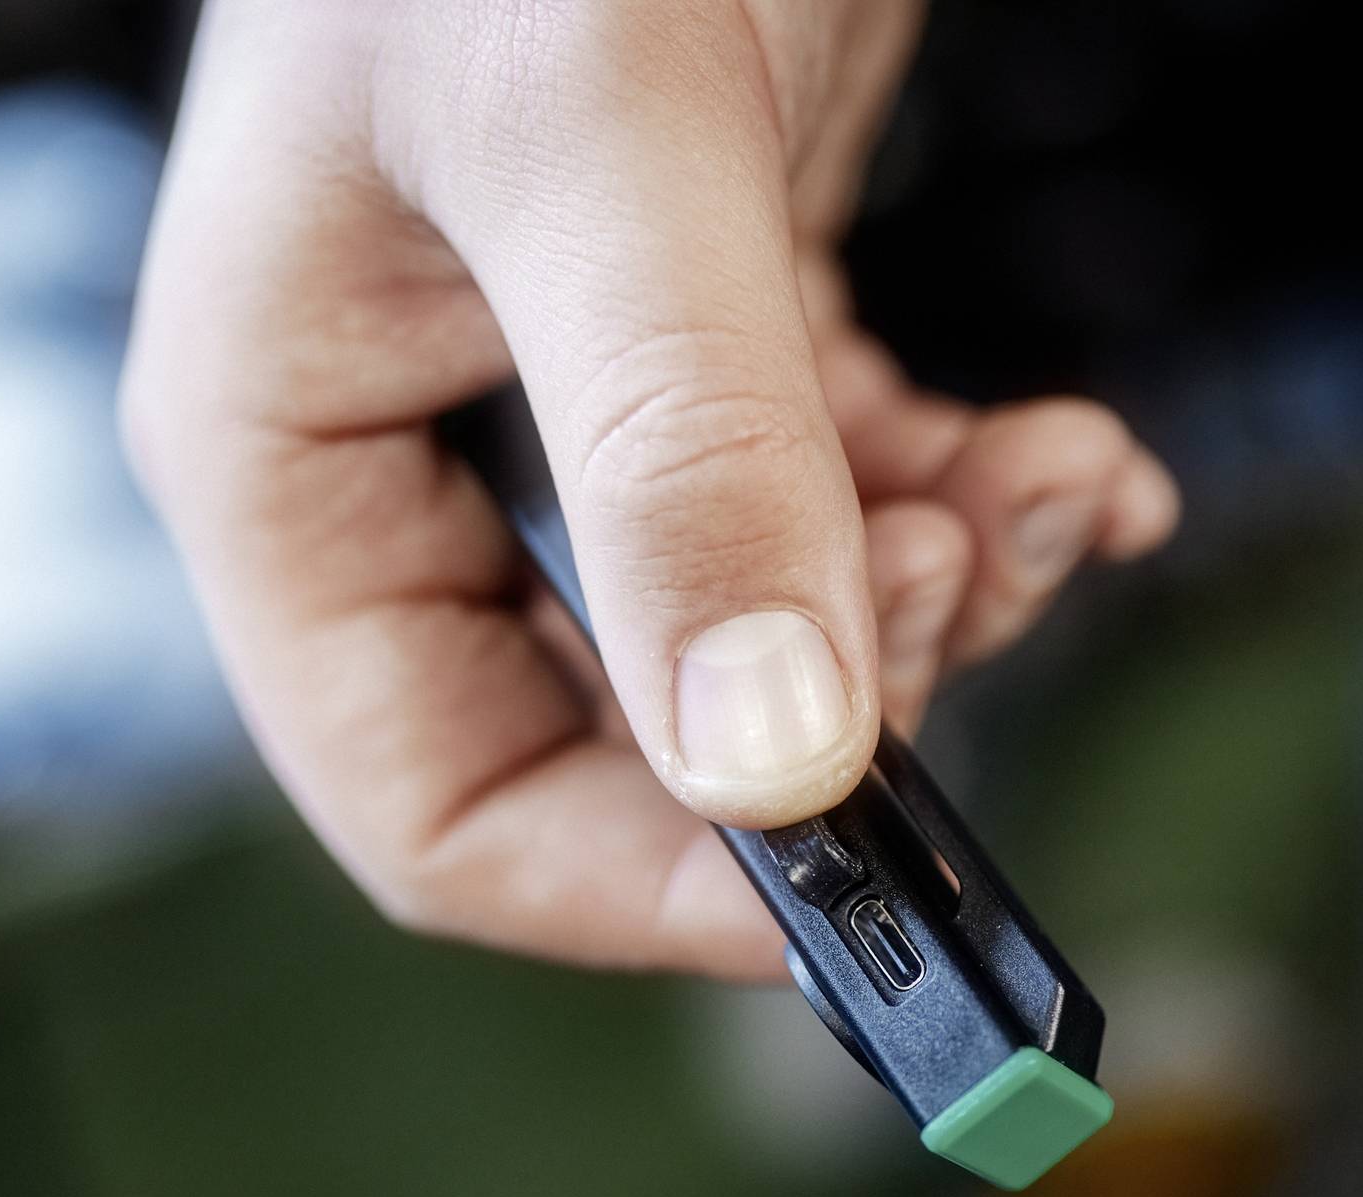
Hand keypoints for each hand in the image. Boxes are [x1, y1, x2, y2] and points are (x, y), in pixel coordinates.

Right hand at [122, 0, 1177, 978]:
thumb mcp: (597, 143)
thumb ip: (678, 452)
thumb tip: (772, 765)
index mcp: (286, 455)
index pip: (434, 807)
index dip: (643, 888)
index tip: (850, 883)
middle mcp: (410, 458)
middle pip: (618, 745)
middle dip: (828, 718)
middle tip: (981, 580)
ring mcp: (565, 405)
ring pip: (759, 643)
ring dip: (936, 605)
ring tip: (1053, 487)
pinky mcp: (710, 336)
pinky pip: (841, 510)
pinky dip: (970, 508)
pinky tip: (1076, 459)